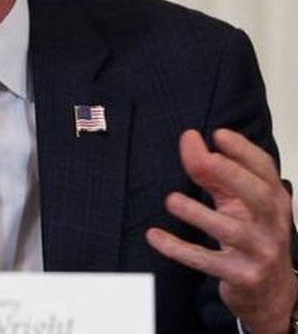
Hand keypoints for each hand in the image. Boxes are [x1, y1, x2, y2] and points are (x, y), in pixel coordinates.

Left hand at [146, 129, 297, 333]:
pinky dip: (179, 249)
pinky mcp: (241, 276)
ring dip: (199, 214)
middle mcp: (272, 225)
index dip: (244, 151)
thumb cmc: (251, 237)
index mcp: (274, 201)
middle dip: (233, 175)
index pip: (265, 170)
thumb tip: (189, 138)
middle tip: (206, 159)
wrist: (271, 293)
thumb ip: (212, 173)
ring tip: (171, 199)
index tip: (219, 134)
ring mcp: (259, 252)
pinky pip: (206, 261)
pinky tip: (154, 235)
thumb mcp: (235, 204)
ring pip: (232, 231)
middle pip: (260, 197)